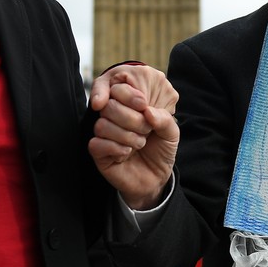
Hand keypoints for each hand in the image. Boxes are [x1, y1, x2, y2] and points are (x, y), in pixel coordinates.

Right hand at [88, 64, 178, 209]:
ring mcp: (104, 134)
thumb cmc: (161, 150)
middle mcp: (113, 117)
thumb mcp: (171, 132)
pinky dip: (116, 148)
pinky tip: (127, 153)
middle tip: (146, 130)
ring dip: (126, 136)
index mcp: (128, 106)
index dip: (129, 95)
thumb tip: (147, 111)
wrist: (156, 178)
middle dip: (132, 119)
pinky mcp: (98, 153)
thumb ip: (164, 118)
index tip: (144, 105)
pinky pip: (96, 144)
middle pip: (109, 106)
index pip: (117, 88)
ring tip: (139, 143)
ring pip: (102, 125)